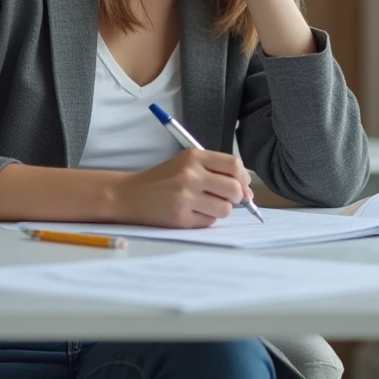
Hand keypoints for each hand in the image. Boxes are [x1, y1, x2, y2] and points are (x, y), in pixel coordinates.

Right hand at [109, 150, 253, 228]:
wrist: (130, 195)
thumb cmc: (163, 179)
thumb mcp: (186, 164)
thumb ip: (215, 171)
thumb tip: (248, 192)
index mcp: (193, 157)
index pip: (233, 164)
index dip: (243, 177)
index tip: (242, 185)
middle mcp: (190, 175)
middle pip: (234, 188)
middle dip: (236, 197)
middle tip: (225, 198)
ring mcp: (185, 197)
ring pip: (225, 208)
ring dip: (220, 209)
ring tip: (205, 205)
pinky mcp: (181, 217)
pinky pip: (209, 222)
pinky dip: (206, 219)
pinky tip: (192, 212)